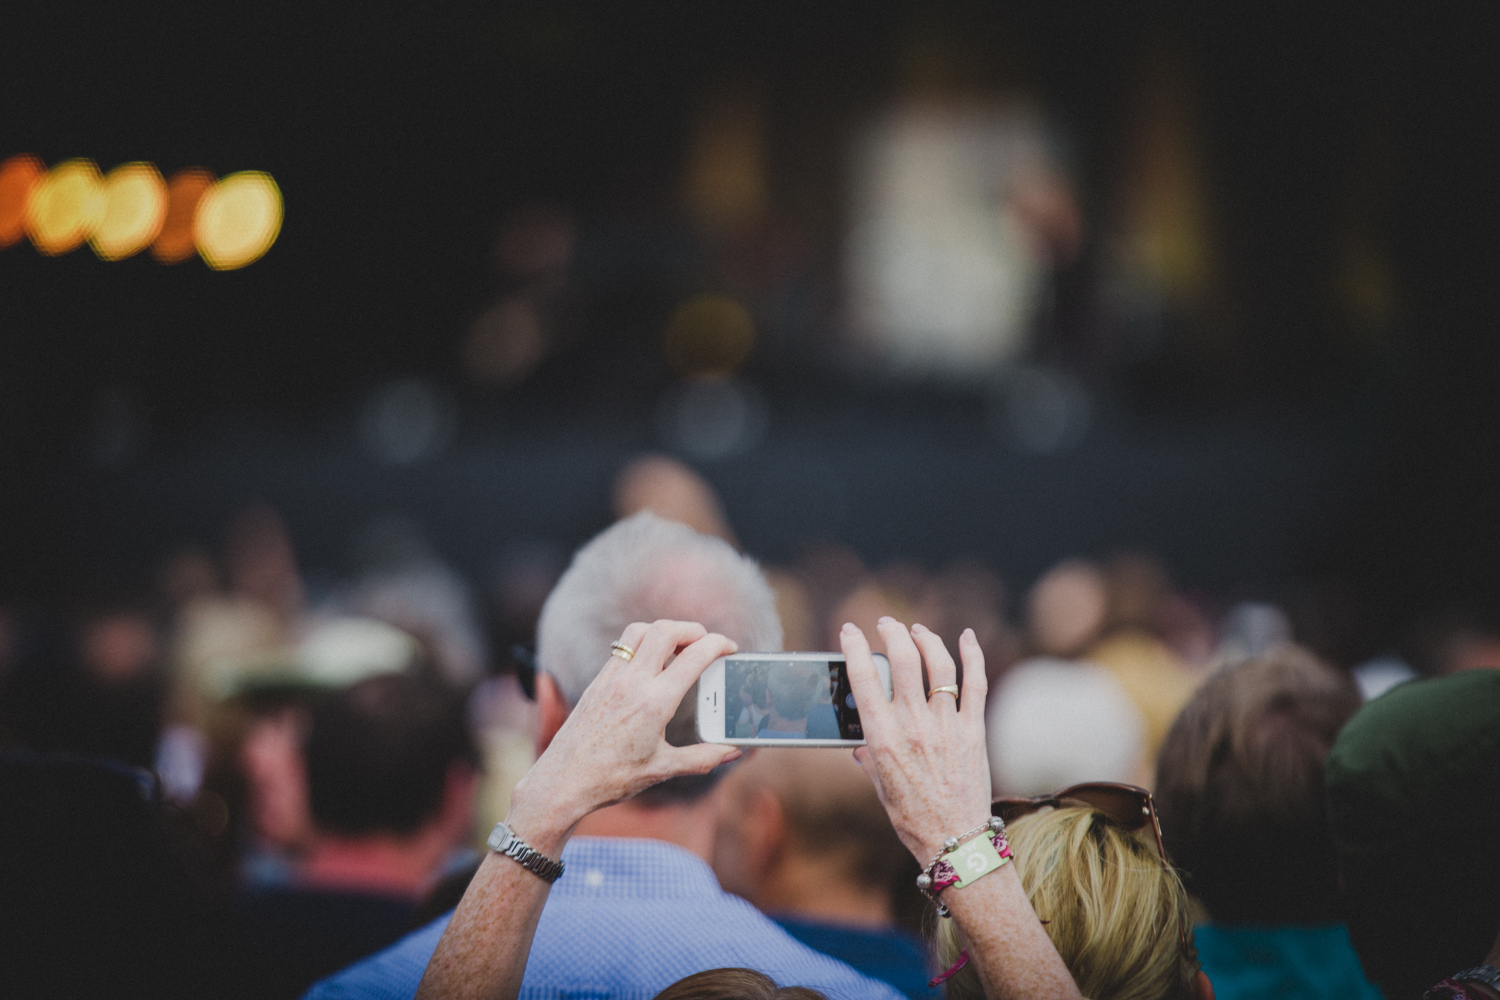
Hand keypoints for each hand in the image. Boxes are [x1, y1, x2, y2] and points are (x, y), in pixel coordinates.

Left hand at [507, 620, 740, 849]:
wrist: (564, 781)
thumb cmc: (612, 778)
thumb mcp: (663, 769)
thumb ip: (703, 758)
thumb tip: (733, 752)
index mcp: (655, 703)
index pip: (695, 656)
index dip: (718, 644)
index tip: (730, 647)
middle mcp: (632, 682)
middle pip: (666, 630)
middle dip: (693, 629)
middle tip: (706, 642)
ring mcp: (611, 677)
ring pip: (640, 630)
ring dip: (664, 630)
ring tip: (679, 646)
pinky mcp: (598, 681)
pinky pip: (623, 647)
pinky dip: (643, 643)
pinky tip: (651, 663)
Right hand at [842, 617, 991, 861]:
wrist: (953, 840)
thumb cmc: (911, 817)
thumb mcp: (879, 785)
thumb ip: (869, 756)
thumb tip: (860, 742)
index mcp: (882, 737)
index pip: (863, 677)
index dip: (854, 646)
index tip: (849, 631)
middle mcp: (913, 725)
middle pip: (901, 659)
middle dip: (891, 632)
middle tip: (886, 625)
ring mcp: (947, 725)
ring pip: (938, 664)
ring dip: (925, 638)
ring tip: (916, 630)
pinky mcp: (973, 730)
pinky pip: (975, 682)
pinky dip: (972, 654)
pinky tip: (966, 637)